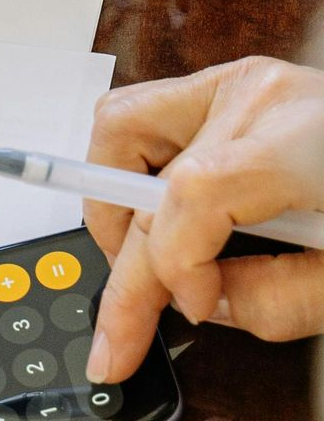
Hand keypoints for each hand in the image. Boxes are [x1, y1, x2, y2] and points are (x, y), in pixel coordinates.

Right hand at [84, 60, 323, 381]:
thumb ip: (275, 302)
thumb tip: (204, 306)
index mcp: (304, 140)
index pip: (191, 199)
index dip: (175, 270)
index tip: (194, 313)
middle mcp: (262, 97)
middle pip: (147, 184)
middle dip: (127, 274)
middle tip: (122, 337)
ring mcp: (242, 83)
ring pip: (120, 129)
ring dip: (115, 205)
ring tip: (140, 264)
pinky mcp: (234, 87)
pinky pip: (147, 118)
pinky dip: (137, 172)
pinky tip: (161, 220)